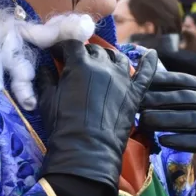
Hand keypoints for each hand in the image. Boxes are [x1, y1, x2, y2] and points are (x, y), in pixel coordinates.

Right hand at [36, 41, 157, 195]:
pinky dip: (149, 62)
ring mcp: (122, 78)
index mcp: (80, 64)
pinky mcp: (135, 93)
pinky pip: (147, 73)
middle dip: (85, 53)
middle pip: (95, 50)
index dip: (63, 47)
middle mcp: (103, 65)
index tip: (58, 54)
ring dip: (109, 57)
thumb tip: (44, 65)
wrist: (87, 151)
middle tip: (78, 64)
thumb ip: (46, 77)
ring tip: (103, 63)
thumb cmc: (63, 125)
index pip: (71, 44)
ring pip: (118, 57)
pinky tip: (152, 53)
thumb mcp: (48, 99)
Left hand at [138, 71, 195, 195]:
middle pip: (187, 98)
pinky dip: (182, 140)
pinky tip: (164, 141)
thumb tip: (152, 92)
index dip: (164, 80)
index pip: (187, 81)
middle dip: (160, 99)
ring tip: (144, 120)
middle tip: (137, 102)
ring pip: (192, 119)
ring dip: (166, 119)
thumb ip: (189, 102)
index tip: (142, 81)